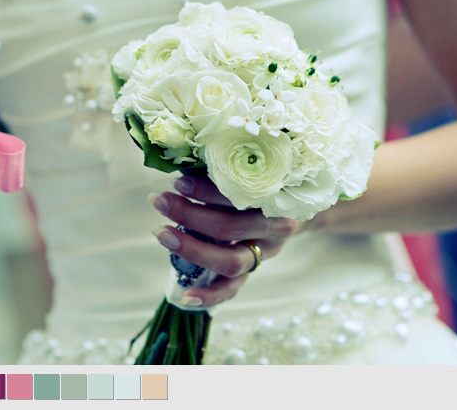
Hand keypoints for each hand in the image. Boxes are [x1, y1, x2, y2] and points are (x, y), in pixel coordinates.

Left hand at [148, 175, 303, 307]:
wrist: (296, 212)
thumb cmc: (263, 183)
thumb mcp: (254, 172)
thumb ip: (226, 170)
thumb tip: (181, 159)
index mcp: (277, 197)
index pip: (240, 195)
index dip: (207, 190)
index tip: (178, 181)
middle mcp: (275, 228)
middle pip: (230, 227)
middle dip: (189, 214)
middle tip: (160, 201)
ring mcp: (265, 253)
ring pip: (230, 261)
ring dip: (191, 248)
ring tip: (161, 233)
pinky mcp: (253, 272)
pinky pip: (232, 289)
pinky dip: (209, 296)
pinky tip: (185, 297)